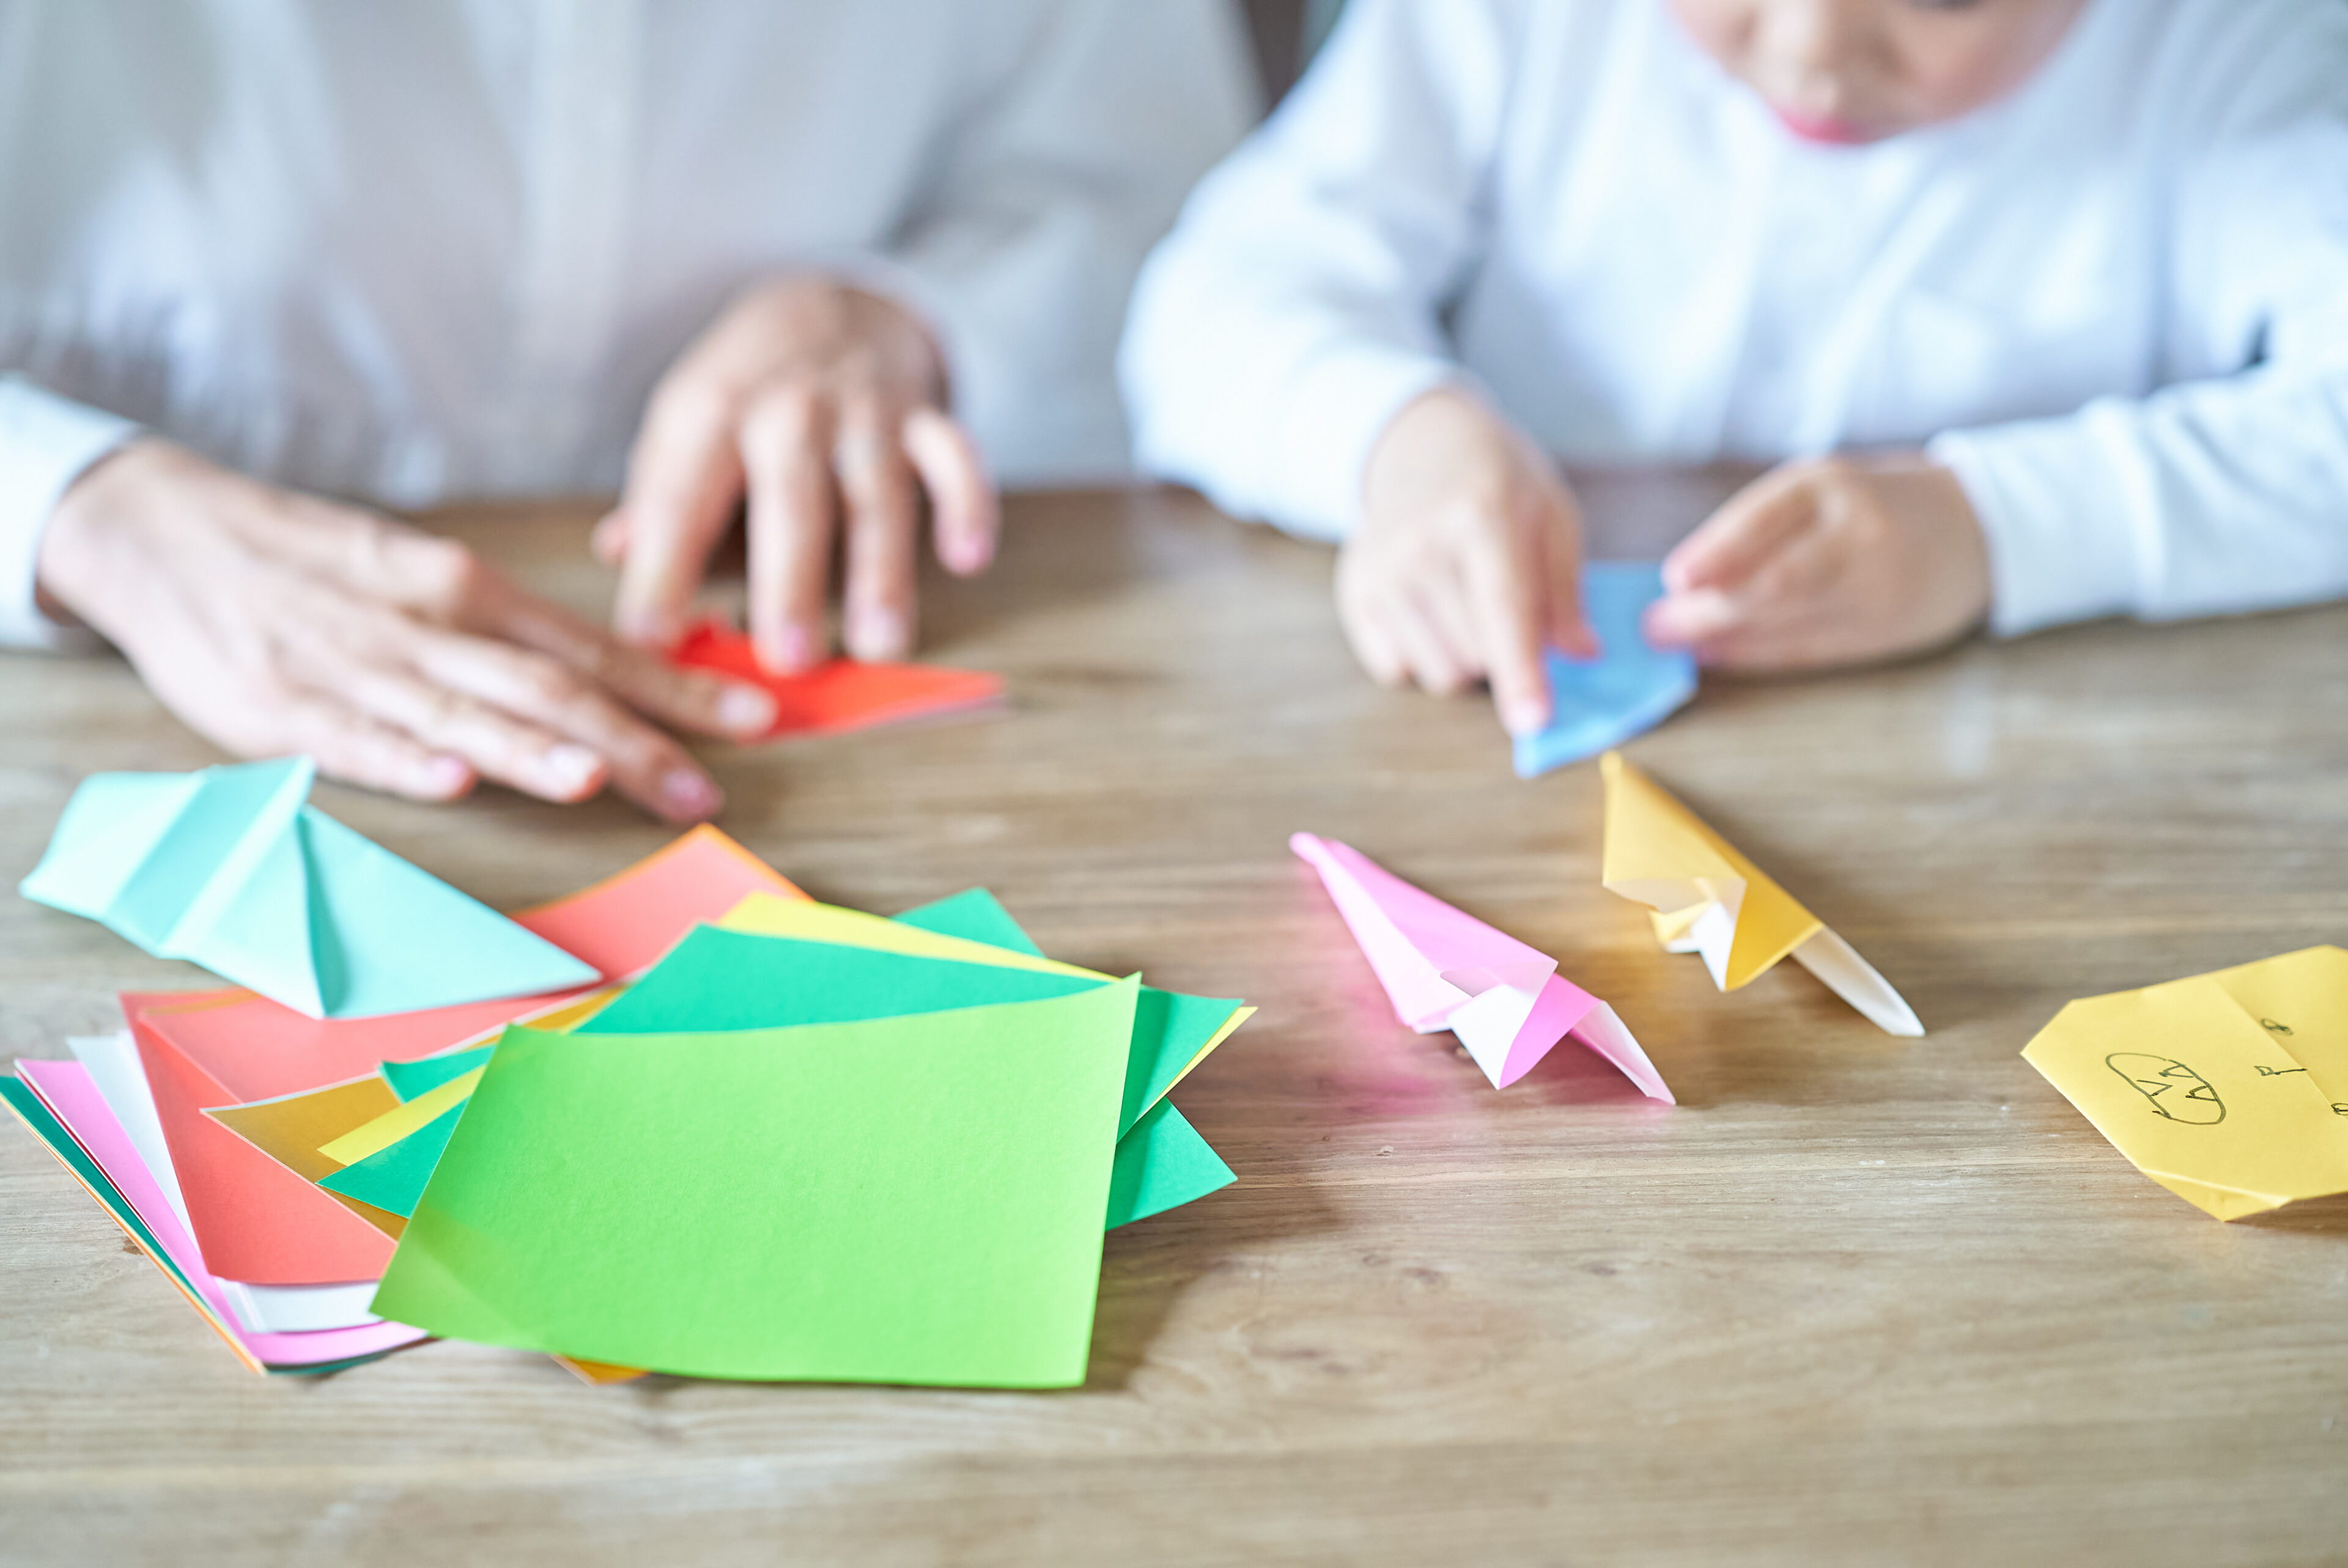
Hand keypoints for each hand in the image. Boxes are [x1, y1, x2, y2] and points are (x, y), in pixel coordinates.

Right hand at [37, 441, 777, 819]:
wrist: (167, 531)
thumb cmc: (319, 568)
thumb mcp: (430, 585)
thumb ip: (516, 640)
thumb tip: (620, 682)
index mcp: (469, 593)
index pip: (594, 648)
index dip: (677, 689)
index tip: (755, 721)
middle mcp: (426, 627)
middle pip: (547, 689)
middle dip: (632, 742)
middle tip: (706, 789)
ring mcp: (353, 668)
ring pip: (460, 714)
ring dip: (531, 750)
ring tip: (597, 780)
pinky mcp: (278, 706)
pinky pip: (351, 739)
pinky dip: (404, 760)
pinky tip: (451, 780)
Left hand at [599, 275, 997, 671]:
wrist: (827, 302)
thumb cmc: (746, 395)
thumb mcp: (685, 429)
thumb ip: (659, 499)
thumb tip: (618, 554)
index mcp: (712, 413)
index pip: (681, 498)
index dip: (664, 568)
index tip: (651, 638)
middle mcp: (789, 408)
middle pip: (791, 498)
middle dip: (792, 580)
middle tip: (789, 659)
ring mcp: (864, 411)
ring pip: (876, 492)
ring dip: (882, 570)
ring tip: (878, 644)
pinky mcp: (924, 417)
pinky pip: (956, 457)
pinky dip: (968, 503)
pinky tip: (966, 557)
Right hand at [1339, 387, 1595, 735]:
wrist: (1421, 445)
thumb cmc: (1499, 483)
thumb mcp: (1551, 516)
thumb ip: (1565, 590)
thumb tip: (1582, 655)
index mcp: (1479, 515)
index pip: (1502, 610)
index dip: (1521, 672)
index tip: (1533, 721)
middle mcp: (1418, 544)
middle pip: (1474, 655)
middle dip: (1506, 654)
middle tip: (1507, 606)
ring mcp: (1379, 570)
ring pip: (1438, 672)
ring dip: (1467, 660)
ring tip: (1468, 605)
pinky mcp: (1354, 592)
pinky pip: (1397, 670)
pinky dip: (1424, 655)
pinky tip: (1430, 608)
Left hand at [1645, 453, 1989, 669]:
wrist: (1980, 527)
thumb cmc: (1874, 504)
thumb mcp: (1824, 490)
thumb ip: (1762, 525)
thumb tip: (1683, 579)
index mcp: (1833, 484)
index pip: (1766, 517)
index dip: (1717, 551)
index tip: (1674, 578)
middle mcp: (1857, 533)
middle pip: (1775, 578)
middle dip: (1708, 607)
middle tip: (1655, 625)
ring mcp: (1875, 585)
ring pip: (1789, 619)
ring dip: (1724, 637)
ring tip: (1676, 644)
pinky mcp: (1884, 629)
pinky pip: (1810, 649)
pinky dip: (1758, 655)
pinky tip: (1718, 656)